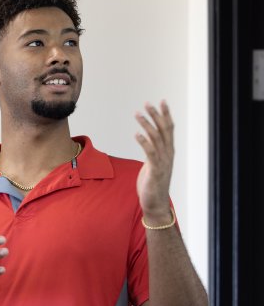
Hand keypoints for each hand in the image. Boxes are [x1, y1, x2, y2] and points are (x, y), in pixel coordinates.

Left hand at [134, 101, 173, 223]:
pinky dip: (144, 142)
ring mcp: (163, 162)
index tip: (162, 102)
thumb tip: (147, 141)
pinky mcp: (155, 170)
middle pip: (164, 130)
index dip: (166, 115)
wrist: (156, 203)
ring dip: (147, 124)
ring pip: (156, 138)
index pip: (169, 129)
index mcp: (168, 151)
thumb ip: (153, 152)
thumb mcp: (153, 164)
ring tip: (137, 114)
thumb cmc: (152, 184)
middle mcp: (168, 154)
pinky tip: (136, 134)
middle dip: (156, 115)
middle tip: (147, 103)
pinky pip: (150, 153)